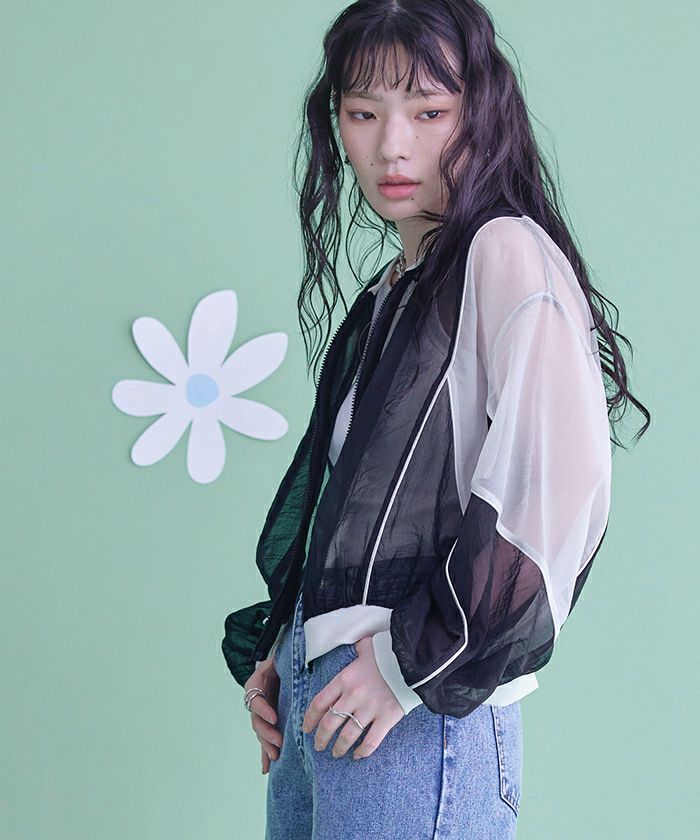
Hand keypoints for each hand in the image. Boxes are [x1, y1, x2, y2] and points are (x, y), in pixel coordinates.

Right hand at [243, 657, 282, 774]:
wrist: (282, 663)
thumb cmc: (282, 659)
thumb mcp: (279, 656)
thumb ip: (281, 659)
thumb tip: (292, 659)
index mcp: (256, 683)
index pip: (256, 699)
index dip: (263, 710)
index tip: (274, 718)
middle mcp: (257, 700)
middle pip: (257, 720)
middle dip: (267, 733)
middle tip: (278, 742)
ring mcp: (262, 713)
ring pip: (261, 732)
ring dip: (267, 745)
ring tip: (275, 755)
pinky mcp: (270, 722)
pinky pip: (265, 739)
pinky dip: (265, 754)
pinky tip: (266, 768)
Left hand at [301, 635, 404, 759]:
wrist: (412, 659)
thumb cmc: (388, 651)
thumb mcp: (366, 646)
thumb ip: (357, 650)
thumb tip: (355, 647)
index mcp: (344, 679)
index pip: (319, 703)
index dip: (309, 719)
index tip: (306, 728)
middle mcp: (353, 695)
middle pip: (329, 723)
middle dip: (321, 738)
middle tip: (319, 746)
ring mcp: (369, 708)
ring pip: (347, 736)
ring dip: (339, 748)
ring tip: (336, 754)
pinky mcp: (386, 718)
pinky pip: (371, 741)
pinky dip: (363, 752)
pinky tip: (358, 756)